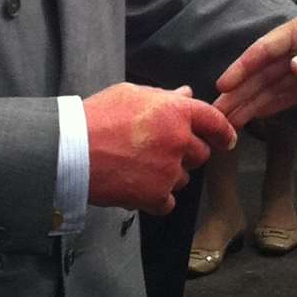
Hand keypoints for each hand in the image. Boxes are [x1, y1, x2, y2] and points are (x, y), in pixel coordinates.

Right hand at [84, 83, 236, 214]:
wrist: (71, 150)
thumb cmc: (96, 117)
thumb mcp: (130, 94)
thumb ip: (163, 96)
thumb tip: (186, 94)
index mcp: (176, 112)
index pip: (214, 121)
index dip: (223, 131)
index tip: (225, 140)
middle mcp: (179, 141)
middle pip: (200, 154)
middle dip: (186, 153)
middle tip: (159, 151)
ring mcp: (169, 171)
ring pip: (183, 179)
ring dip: (168, 176)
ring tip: (139, 167)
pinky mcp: (156, 196)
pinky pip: (168, 202)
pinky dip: (156, 198)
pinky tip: (136, 187)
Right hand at [215, 1, 296, 128]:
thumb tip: (295, 70)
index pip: (265, 51)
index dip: (243, 68)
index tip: (223, 85)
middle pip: (263, 73)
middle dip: (239, 92)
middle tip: (217, 112)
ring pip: (274, 86)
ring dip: (252, 102)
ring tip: (230, 120)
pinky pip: (293, 95)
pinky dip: (275, 105)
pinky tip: (257, 114)